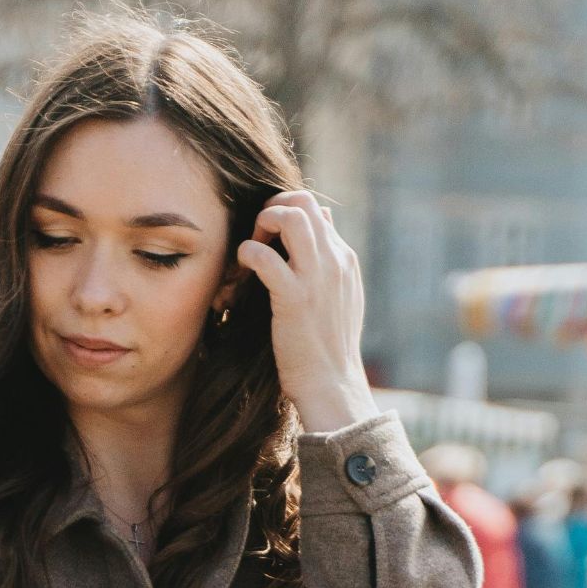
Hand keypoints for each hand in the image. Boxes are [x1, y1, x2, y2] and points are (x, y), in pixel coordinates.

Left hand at [234, 190, 379, 432]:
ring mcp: (317, 278)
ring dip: (261, 225)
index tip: (266, 239)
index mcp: (344, 259)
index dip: (285, 215)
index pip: (315, 210)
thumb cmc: (326, 347)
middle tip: (255, 239)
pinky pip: (264, 257)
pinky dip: (246, 254)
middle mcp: (335, 261)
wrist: (332, 385)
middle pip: (304, 202)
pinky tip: (242, 272)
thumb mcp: (338, 299)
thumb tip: (318, 230)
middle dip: (271, 209)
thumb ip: (327, 266)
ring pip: (291, 216)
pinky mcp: (295, 298)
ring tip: (250, 252)